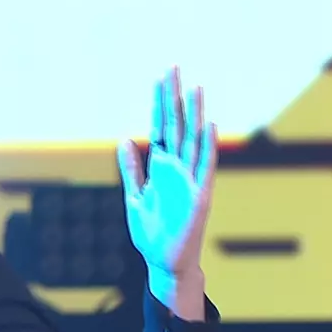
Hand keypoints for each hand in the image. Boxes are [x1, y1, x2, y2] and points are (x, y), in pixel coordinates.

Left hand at [116, 67, 217, 315]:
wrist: (165, 263)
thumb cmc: (152, 232)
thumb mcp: (136, 197)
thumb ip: (131, 169)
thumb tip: (124, 139)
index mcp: (160, 168)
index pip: (160, 128)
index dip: (159, 104)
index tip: (160, 79)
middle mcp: (177, 169)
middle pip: (176, 126)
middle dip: (173, 98)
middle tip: (173, 69)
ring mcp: (190, 180)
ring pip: (192, 140)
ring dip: (193, 115)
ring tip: (194, 88)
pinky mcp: (199, 196)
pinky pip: (204, 167)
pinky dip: (206, 146)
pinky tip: (208, 124)